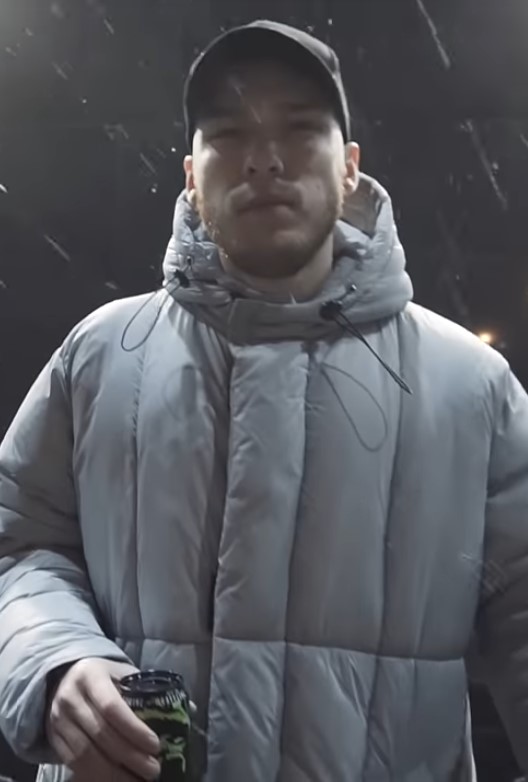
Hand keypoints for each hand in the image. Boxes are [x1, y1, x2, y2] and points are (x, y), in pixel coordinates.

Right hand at [46, 658, 161, 780]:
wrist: (64, 677)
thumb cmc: (104, 676)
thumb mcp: (123, 673)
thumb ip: (146, 690)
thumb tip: (184, 709)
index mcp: (91, 675)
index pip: (112, 707)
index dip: (134, 730)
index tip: (155, 745)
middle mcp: (70, 697)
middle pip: (101, 734)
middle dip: (130, 756)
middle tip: (154, 769)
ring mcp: (58, 719)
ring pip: (85, 754)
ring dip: (114, 774)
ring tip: (138, 780)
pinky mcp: (53, 738)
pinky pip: (73, 763)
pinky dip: (95, 776)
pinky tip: (115, 781)